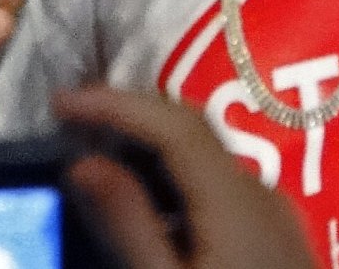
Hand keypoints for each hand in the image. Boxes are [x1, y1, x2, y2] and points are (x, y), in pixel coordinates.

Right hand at [54, 87, 316, 268]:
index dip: (115, 101)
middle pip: (193, 126)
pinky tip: (147, 203)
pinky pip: (221, 185)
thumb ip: (128, 226)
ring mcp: (275, 212)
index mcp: (235, 197)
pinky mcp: (279, 237)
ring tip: (98, 150)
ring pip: (208, 155)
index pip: (172, 121)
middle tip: (73, 116)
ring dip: (153, 143)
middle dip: (133, 111)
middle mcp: (260, 189)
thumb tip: (84, 163)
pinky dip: (177, 177)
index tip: (59, 101)